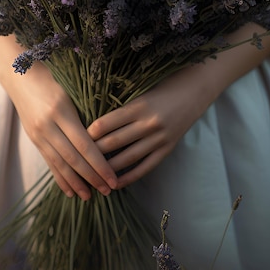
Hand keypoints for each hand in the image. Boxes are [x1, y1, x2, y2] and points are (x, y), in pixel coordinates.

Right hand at [0, 0, 116, 200]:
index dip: (100, 164)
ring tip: (90, 197)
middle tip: (109, 191)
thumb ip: (86, 109)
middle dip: (92, 177)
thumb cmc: (53, 75)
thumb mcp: (71, 87)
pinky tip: (70, 190)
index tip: (114, 178)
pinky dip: (60, 178)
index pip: (84, 145)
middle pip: (73, 159)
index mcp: (61, 111)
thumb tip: (109, 132)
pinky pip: (49, 162)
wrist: (19, 72)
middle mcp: (48, 125)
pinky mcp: (33, 138)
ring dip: (76, 183)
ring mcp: (38, 133)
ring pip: (60, 164)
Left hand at [88, 23, 269, 187]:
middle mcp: (149, 123)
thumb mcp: (141, 92)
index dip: (88, 134)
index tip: (73, 139)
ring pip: (128, 158)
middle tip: (75, 163)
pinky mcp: (168, 148)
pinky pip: (145, 167)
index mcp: (139, 105)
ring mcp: (160, 138)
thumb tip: (93, 124)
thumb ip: (121, 108)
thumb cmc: (163, 86)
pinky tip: (115, 183)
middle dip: (93, 154)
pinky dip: (129, 176)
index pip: (106, 123)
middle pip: (114, 143)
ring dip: (108, 169)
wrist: (196, 90)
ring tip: (90, 177)